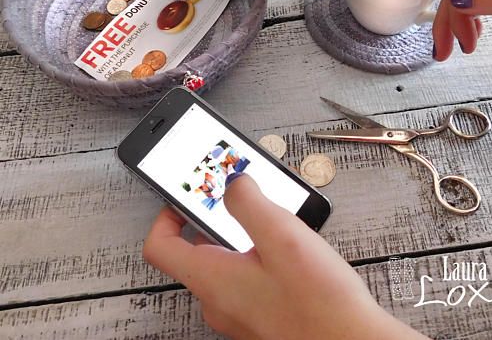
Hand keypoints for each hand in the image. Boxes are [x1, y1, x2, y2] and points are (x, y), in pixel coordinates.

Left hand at [143, 174, 426, 339]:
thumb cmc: (319, 301)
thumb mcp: (281, 235)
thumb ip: (248, 203)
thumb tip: (232, 185)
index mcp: (212, 279)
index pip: (160, 247)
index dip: (166, 215)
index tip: (186, 196)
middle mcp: (219, 301)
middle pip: (195, 253)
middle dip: (212, 219)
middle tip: (236, 197)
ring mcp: (240, 313)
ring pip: (225, 265)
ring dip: (239, 236)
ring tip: (269, 218)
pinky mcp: (261, 317)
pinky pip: (246, 280)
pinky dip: (256, 256)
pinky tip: (287, 248)